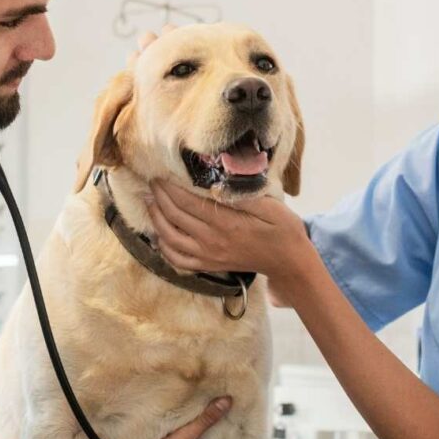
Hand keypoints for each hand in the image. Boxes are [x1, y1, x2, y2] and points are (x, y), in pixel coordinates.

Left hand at [146, 179, 311, 285]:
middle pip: (174, 216)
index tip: (160, 173)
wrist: (288, 261)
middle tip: (152, 181)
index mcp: (226, 223)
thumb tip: (217, 183)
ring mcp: (208, 256)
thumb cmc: (282, 229)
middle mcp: (212, 241)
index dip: (170, 186)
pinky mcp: (208, 266)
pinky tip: (159, 233)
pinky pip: (177, 260)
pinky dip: (163, 246)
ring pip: (169, 238)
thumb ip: (243, 196)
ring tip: (150, 201)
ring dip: (156, 218)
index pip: (187, 201)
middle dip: (159, 196)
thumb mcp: (271, 206)